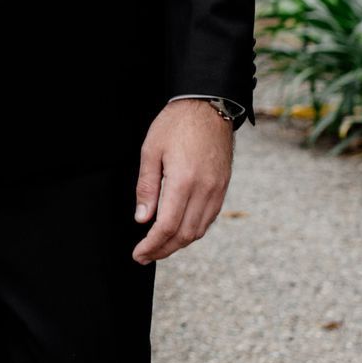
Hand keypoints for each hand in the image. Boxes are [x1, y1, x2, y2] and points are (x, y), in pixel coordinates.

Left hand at [131, 100, 232, 263]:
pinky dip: (193, 231)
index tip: (138, 254)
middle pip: (184, 234)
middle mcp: (204, 190)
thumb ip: (146, 187)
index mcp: (183, 181)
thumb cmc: (176, 124)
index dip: (152, 245)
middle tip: (145, 256)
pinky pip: (209, 218)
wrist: (209, 106)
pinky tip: (179, 231)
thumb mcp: (151, 150)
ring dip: (178, 244)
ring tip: (159, 247)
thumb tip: (142, 218)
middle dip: (163, 250)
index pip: (167, 226)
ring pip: (199, 230)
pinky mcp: (223, 186)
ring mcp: (217, 189)